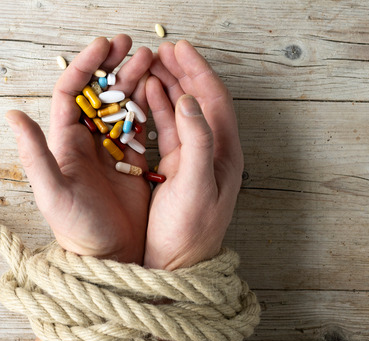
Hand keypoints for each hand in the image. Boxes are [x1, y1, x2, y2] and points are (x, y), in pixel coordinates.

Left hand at [6, 35, 152, 262]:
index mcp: (64, 144)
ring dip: (133, 79)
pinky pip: (140, 125)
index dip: (84, 68)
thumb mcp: (52, 193)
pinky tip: (158, 88)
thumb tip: (12, 115)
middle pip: (97, 93)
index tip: (102, 47)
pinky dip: (148, 104)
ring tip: (149, 57)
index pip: (70, 94)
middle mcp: (85, 142)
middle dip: (111, 66)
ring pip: (121, 104)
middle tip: (130, 43)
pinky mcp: (133, 160)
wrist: (109, 258)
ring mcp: (110, 150)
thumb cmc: (77, 230)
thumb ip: (35, 155)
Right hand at [144, 40, 243, 269]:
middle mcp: (211, 151)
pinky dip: (157, 108)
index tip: (180, 48)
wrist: (175, 265)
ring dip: (168, 85)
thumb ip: (197, 141)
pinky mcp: (174, 168)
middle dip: (183, 72)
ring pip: (181, 111)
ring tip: (151, 64)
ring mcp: (192, 158)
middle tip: (162, 49)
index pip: (215, 100)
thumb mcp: (196, 185)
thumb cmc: (189, 231)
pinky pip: (167, 129)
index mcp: (223, 153)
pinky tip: (145, 94)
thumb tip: (191, 100)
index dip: (199, 71)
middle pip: (199, 100)